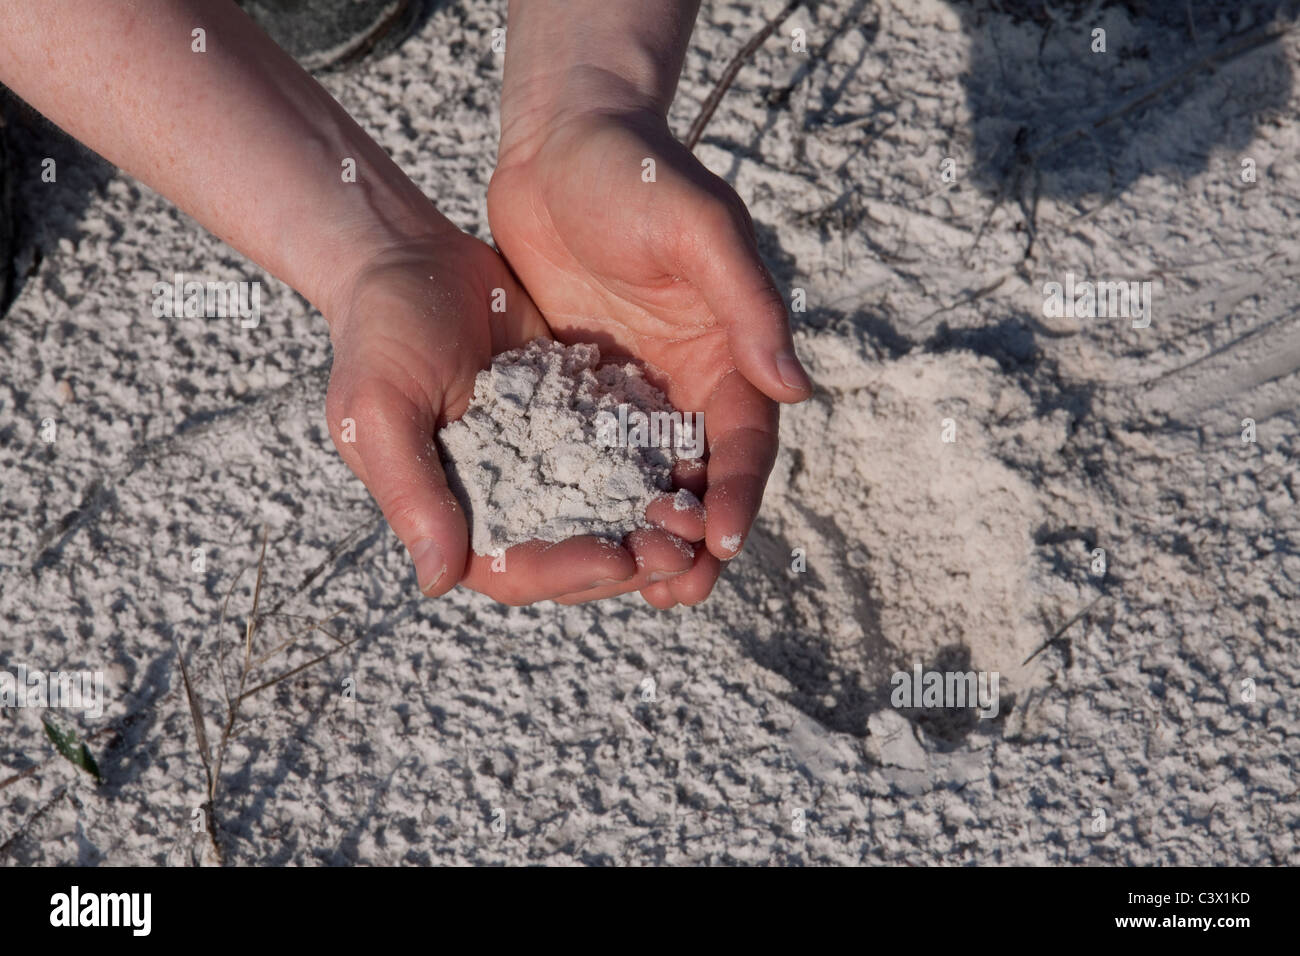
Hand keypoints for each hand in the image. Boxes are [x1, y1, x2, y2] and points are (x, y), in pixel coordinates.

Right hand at [324, 227, 702, 604]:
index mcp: (455, 514)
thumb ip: (411, 493)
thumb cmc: (381, 335)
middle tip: (680, 551)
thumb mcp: (381, 410)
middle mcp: (506, 501)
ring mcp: (546, 463)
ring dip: (650, 524)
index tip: (617, 558)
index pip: (515, 570)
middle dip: (627, 560)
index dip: (567, 572)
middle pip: (574, 555)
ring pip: (609, 514)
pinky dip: (658, 469)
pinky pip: (625, 457)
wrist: (410, 259)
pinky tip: (698, 466)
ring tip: (696, 519)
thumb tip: (440, 582)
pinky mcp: (579, 422)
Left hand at [488, 108, 812, 607]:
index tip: (725, 544)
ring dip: (641, 535)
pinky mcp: (577, 391)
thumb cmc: (637, 174)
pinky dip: (583, 501)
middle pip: (700, 480)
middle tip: (672, 591)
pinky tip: (562, 538)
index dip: (740, 495)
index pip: (744, 442)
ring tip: (625, 586)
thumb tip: (795, 388)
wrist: (560, 145)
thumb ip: (748, 306)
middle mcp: (686, 385)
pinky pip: (583, 457)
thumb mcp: (699, 230)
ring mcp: (631, 393)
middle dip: (693, 539)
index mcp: (728, 355)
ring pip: (643, 482)